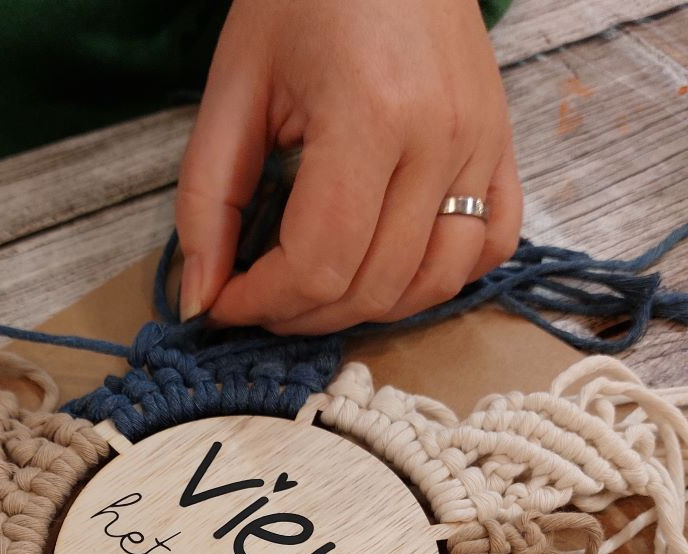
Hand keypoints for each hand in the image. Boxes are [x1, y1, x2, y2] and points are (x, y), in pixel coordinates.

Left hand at [176, 0, 520, 332]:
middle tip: (257, 297)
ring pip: (431, 285)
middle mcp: (441, 140)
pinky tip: (388, 269)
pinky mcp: (502, 148)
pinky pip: (487, 250)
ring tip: (313, 293)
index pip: (318, 264)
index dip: (260, 302)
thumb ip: (207, 200)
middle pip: (372, 286)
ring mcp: (483, 147)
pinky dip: (436, 280)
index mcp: (370, 116)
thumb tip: (201, 298)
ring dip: (363, 309)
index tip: (223, 302)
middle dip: (300, 314)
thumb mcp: (233, 88)